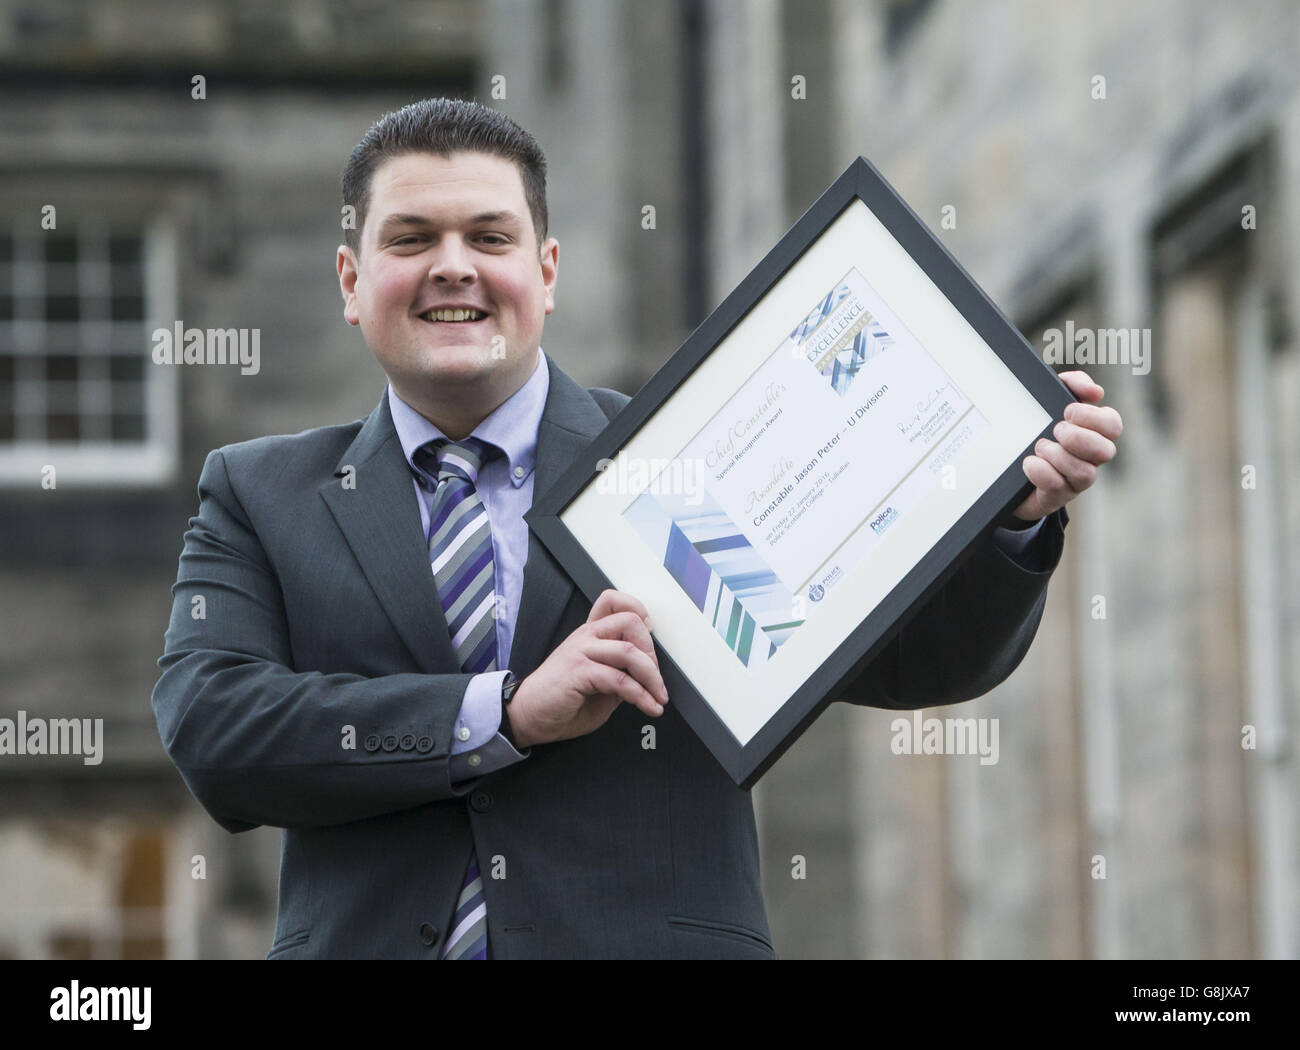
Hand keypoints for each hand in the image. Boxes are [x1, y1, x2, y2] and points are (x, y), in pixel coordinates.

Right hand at [507, 589, 668, 747]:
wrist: (527, 718)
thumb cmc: (560, 702)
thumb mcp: (601, 686)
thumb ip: (621, 673)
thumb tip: (648, 674)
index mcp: (590, 635)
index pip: (613, 601)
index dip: (638, 611)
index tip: (651, 639)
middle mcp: (585, 637)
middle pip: (630, 621)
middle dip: (652, 652)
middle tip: (656, 678)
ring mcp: (580, 651)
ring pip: (628, 651)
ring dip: (652, 678)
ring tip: (658, 697)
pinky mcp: (577, 671)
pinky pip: (619, 679)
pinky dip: (640, 696)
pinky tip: (647, 706)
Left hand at [1012, 370, 1122, 520]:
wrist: (1010, 467)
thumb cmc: (1038, 429)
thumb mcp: (1049, 402)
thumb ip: (1070, 385)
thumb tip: (1094, 391)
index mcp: (1093, 433)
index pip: (1112, 424)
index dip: (1093, 417)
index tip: (1068, 410)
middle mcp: (1090, 458)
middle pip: (1106, 451)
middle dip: (1079, 438)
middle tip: (1056, 430)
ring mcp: (1075, 480)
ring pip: (1086, 474)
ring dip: (1060, 456)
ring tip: (1040, 446)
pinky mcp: (1056, 496)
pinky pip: (1058, 488)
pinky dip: (1042, 472)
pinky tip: (1029, 462)